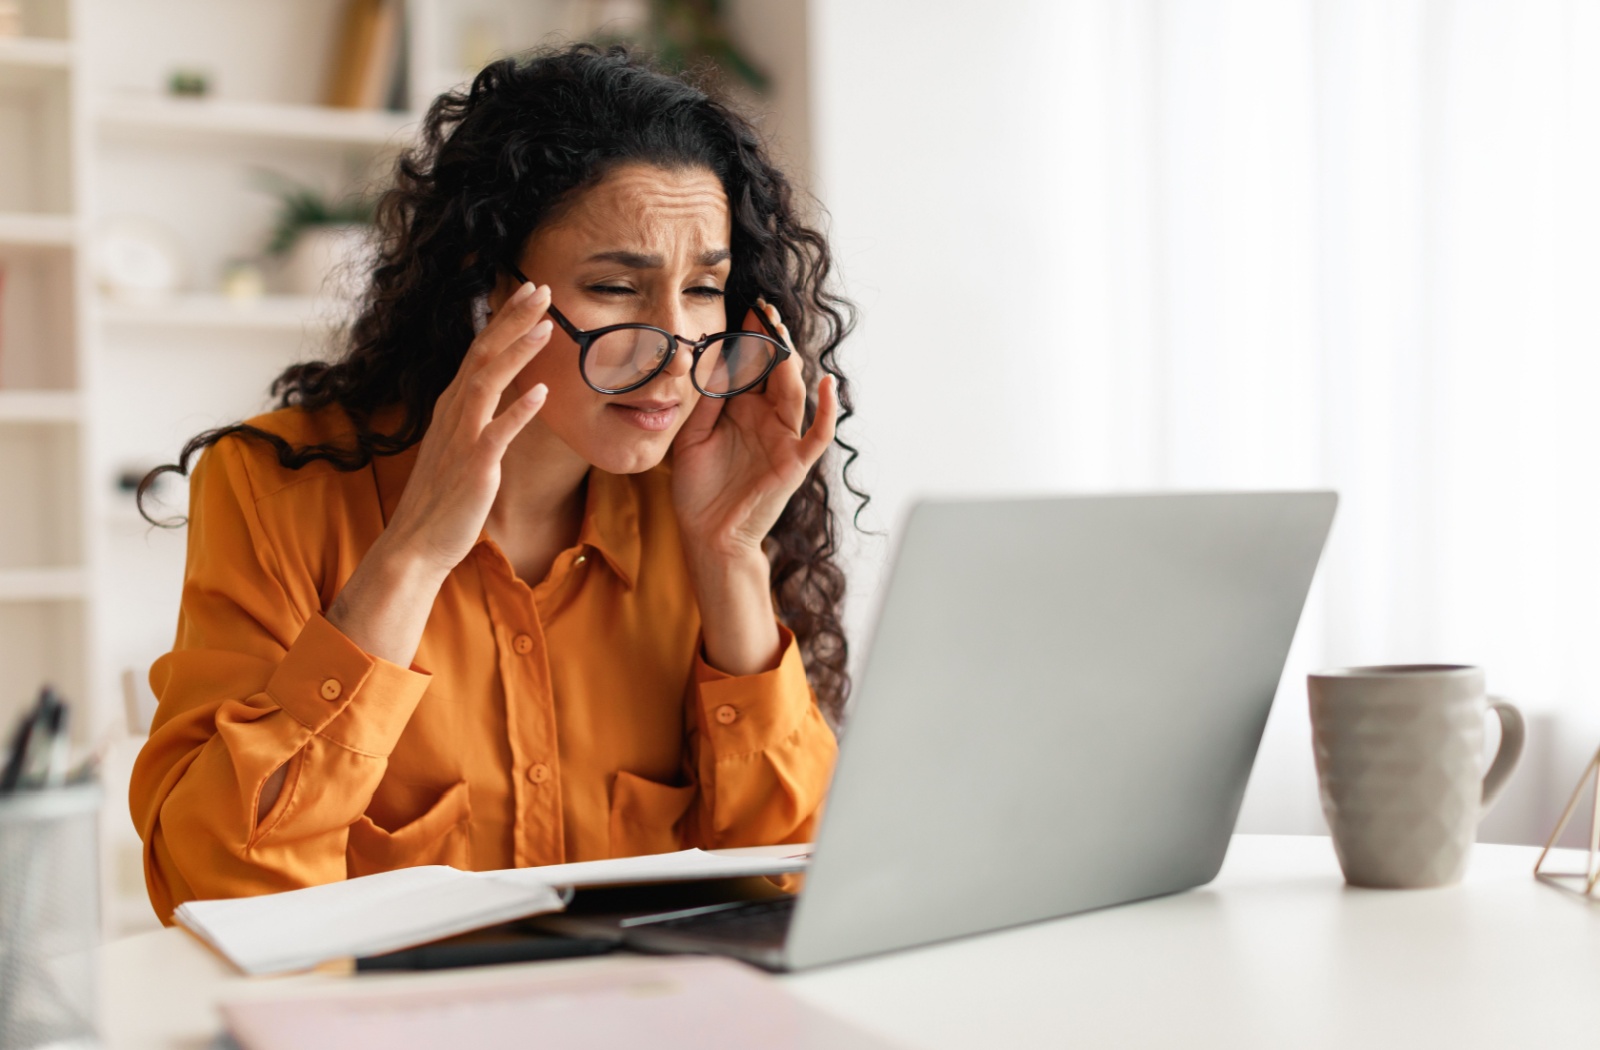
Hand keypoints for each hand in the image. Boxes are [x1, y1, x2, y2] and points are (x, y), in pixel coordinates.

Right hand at [326, 281, 553, 666]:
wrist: (416, 542)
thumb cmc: (442, 497)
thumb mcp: (458, 444)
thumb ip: (475, 414)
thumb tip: (499, 390)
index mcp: (452, 405)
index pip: (479, 350)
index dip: (503, 319)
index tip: (529, 292)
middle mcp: (453, 413)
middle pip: (483, 353)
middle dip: (512, 318)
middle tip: (541, 288)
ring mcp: (462, 437)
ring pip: (488, 382)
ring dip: (517, 351)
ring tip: (547, 326)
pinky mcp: (474, 466)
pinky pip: (497, 433)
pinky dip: (519, 411)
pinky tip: (541, 393)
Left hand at [671, 300, 838, 561]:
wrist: (708, 534)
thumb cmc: (697, 489)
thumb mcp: (691, 437)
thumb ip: (704, 402)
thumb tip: (713, 362)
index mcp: (741, 409)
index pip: (750, 365)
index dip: (751, 338)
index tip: (746, 309)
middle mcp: (765, 418)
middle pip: (775, 370)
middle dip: (773, 339)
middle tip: (766, 309)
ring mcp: (783, 438)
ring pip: (793, 392)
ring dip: (791, 362)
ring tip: (783, 334)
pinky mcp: (795, 461)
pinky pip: (818, 433)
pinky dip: (827, 409)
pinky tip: (826, 384)